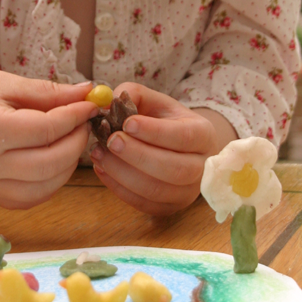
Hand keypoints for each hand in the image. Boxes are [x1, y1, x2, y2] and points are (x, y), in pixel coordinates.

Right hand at [0, 67, 97, 208]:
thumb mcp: (3, 83)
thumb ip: (47, 92)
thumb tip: (87, 92)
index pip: (48, 130)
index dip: (76, 116)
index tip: (91, 103)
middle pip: (51, 162)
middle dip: (77, 141)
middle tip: (84, 121)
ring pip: (45, 186)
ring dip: (68, 164)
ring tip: (71, 138)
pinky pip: (30, 198)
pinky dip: (51, 181)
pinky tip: (54, 158)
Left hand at [89, 82, 234, 215]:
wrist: (180, 147)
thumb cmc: (164, 120)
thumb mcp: (154, 100)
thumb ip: (132, 94)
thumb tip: (106, 101)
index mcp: (202, 134)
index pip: (183, 136)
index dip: (154, 132)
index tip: (127, 123)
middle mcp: (201, 167)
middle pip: (174, 169)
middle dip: (138, 155)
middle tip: (110, 141)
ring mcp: (187, 192)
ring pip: (157, 190)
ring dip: (123, 173)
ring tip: (99, 154)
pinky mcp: (170, 207)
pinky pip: (144, 204)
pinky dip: (119, 188)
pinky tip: (102, 169)